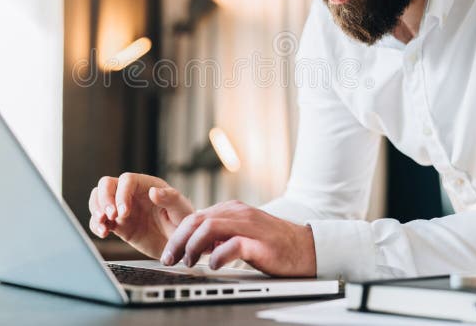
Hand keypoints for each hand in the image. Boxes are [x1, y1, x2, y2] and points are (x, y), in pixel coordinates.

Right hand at [88, 173, 193, 258]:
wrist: (180, 246)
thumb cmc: (184, 224)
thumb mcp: (182, 211)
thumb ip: (170, 199)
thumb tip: (154, 191)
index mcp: (147, 185)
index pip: (126, 180)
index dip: (121, 194)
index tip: (123, 211)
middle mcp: (132, 194)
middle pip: (107, 185)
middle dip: (104, 199)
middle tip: (110, 216)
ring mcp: (123, 209)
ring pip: (98, 199)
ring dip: (96, 210)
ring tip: (103, 226)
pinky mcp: (118, 225)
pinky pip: (100, 220)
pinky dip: (96, 225)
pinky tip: (103, 233)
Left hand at [160, 200, 316, 276]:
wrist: (307, 248)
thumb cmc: (274, 244)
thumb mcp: (242, 234)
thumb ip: (221, 235)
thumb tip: (196, 246)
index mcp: (232, 210)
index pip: (196, 216)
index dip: (177, 234)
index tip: (169, 252)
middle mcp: (238, 214)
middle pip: (198, 220)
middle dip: (178, 240)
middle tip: (170, 259)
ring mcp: (250, 226)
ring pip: (210, 227)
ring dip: (193, 246)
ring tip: (189, 262)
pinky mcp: (260, 243)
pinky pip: (233, 244)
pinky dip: (218, 255)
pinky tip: (214, 265)